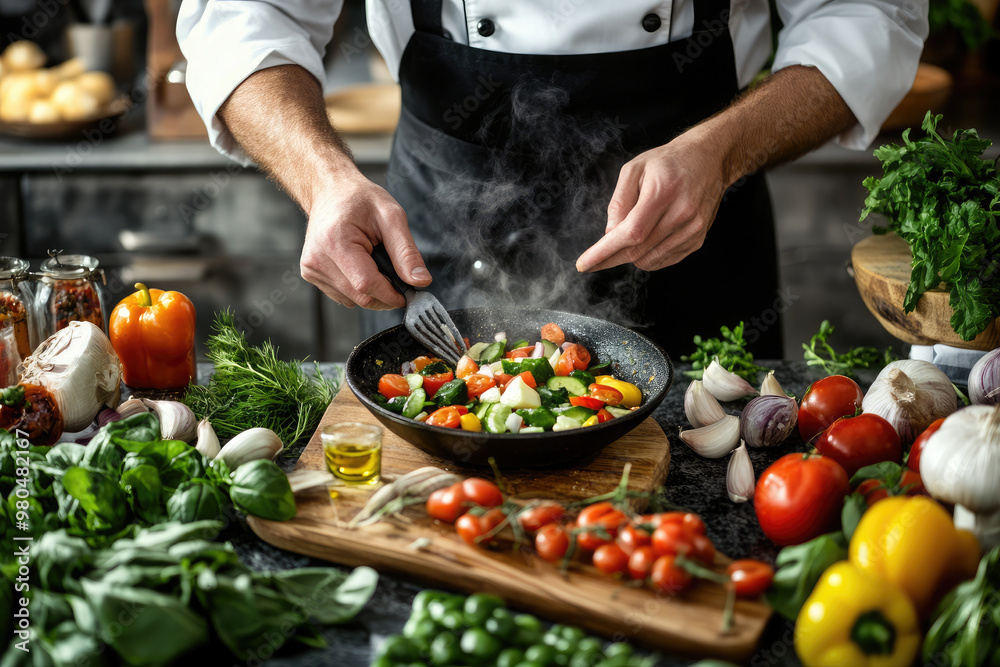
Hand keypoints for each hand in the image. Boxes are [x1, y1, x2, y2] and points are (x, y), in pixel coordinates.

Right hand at [299, 171, 430, 308]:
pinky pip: (344, 296)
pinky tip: (361, 266)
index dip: (392, 294)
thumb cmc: (359, 199)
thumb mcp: (391, 217)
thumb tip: (421, 281)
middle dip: (385, 294)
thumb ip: (407, 252)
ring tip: (376, 263)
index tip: (409, 293)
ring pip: (353, 300)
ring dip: (372, 292)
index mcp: (335, 242)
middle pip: (360, 297)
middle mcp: (317, 259)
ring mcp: (311, 269)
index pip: (366, 285)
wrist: (330, 191)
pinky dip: (359, 289)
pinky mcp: (311, 274)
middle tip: (398, 277)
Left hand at [576, 131, 727, 272]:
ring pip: (650, 260)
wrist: (709, 159)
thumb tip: (609, 235)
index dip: (605, 252)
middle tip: (593, 260)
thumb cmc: (667, 162)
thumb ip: (619, 203)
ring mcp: (693, 229)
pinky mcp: (698, 239)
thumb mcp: (634, 170)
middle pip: (638, 250)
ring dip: (630, 256)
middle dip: (611, 258)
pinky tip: (646, 240)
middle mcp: (682, 213)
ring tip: (627, 237)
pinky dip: (648, 257)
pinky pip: (664, 260)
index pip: (631, 233)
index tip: (585, 264)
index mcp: (663, 193)